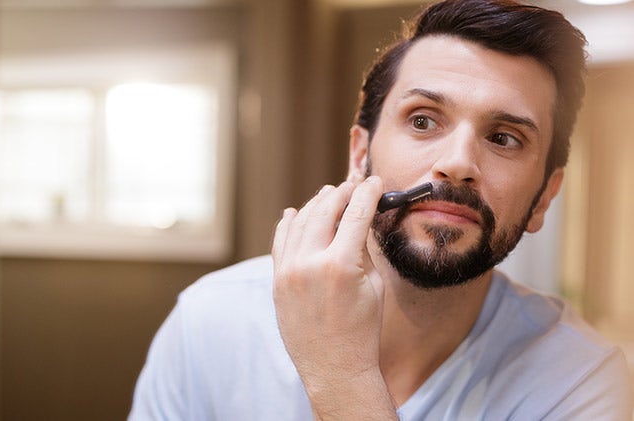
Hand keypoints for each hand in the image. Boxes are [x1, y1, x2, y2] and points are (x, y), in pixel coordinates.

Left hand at [272, 176, 396, 418]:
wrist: (334, 367)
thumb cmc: (362, 331)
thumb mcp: (374, 286)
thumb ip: (364, 249)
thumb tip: (360, 220)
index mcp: (340, 265)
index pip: (356, 213)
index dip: (367, 193)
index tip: (373, 182)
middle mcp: (309, 263)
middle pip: (324, 210)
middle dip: (340, 193)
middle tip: (351, 186)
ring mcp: (288, 271)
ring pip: (299, 221)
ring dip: (315, 204)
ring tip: (328, 195)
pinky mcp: (277, 281)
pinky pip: (279, 242)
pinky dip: (287, 224)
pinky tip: (293, 212)